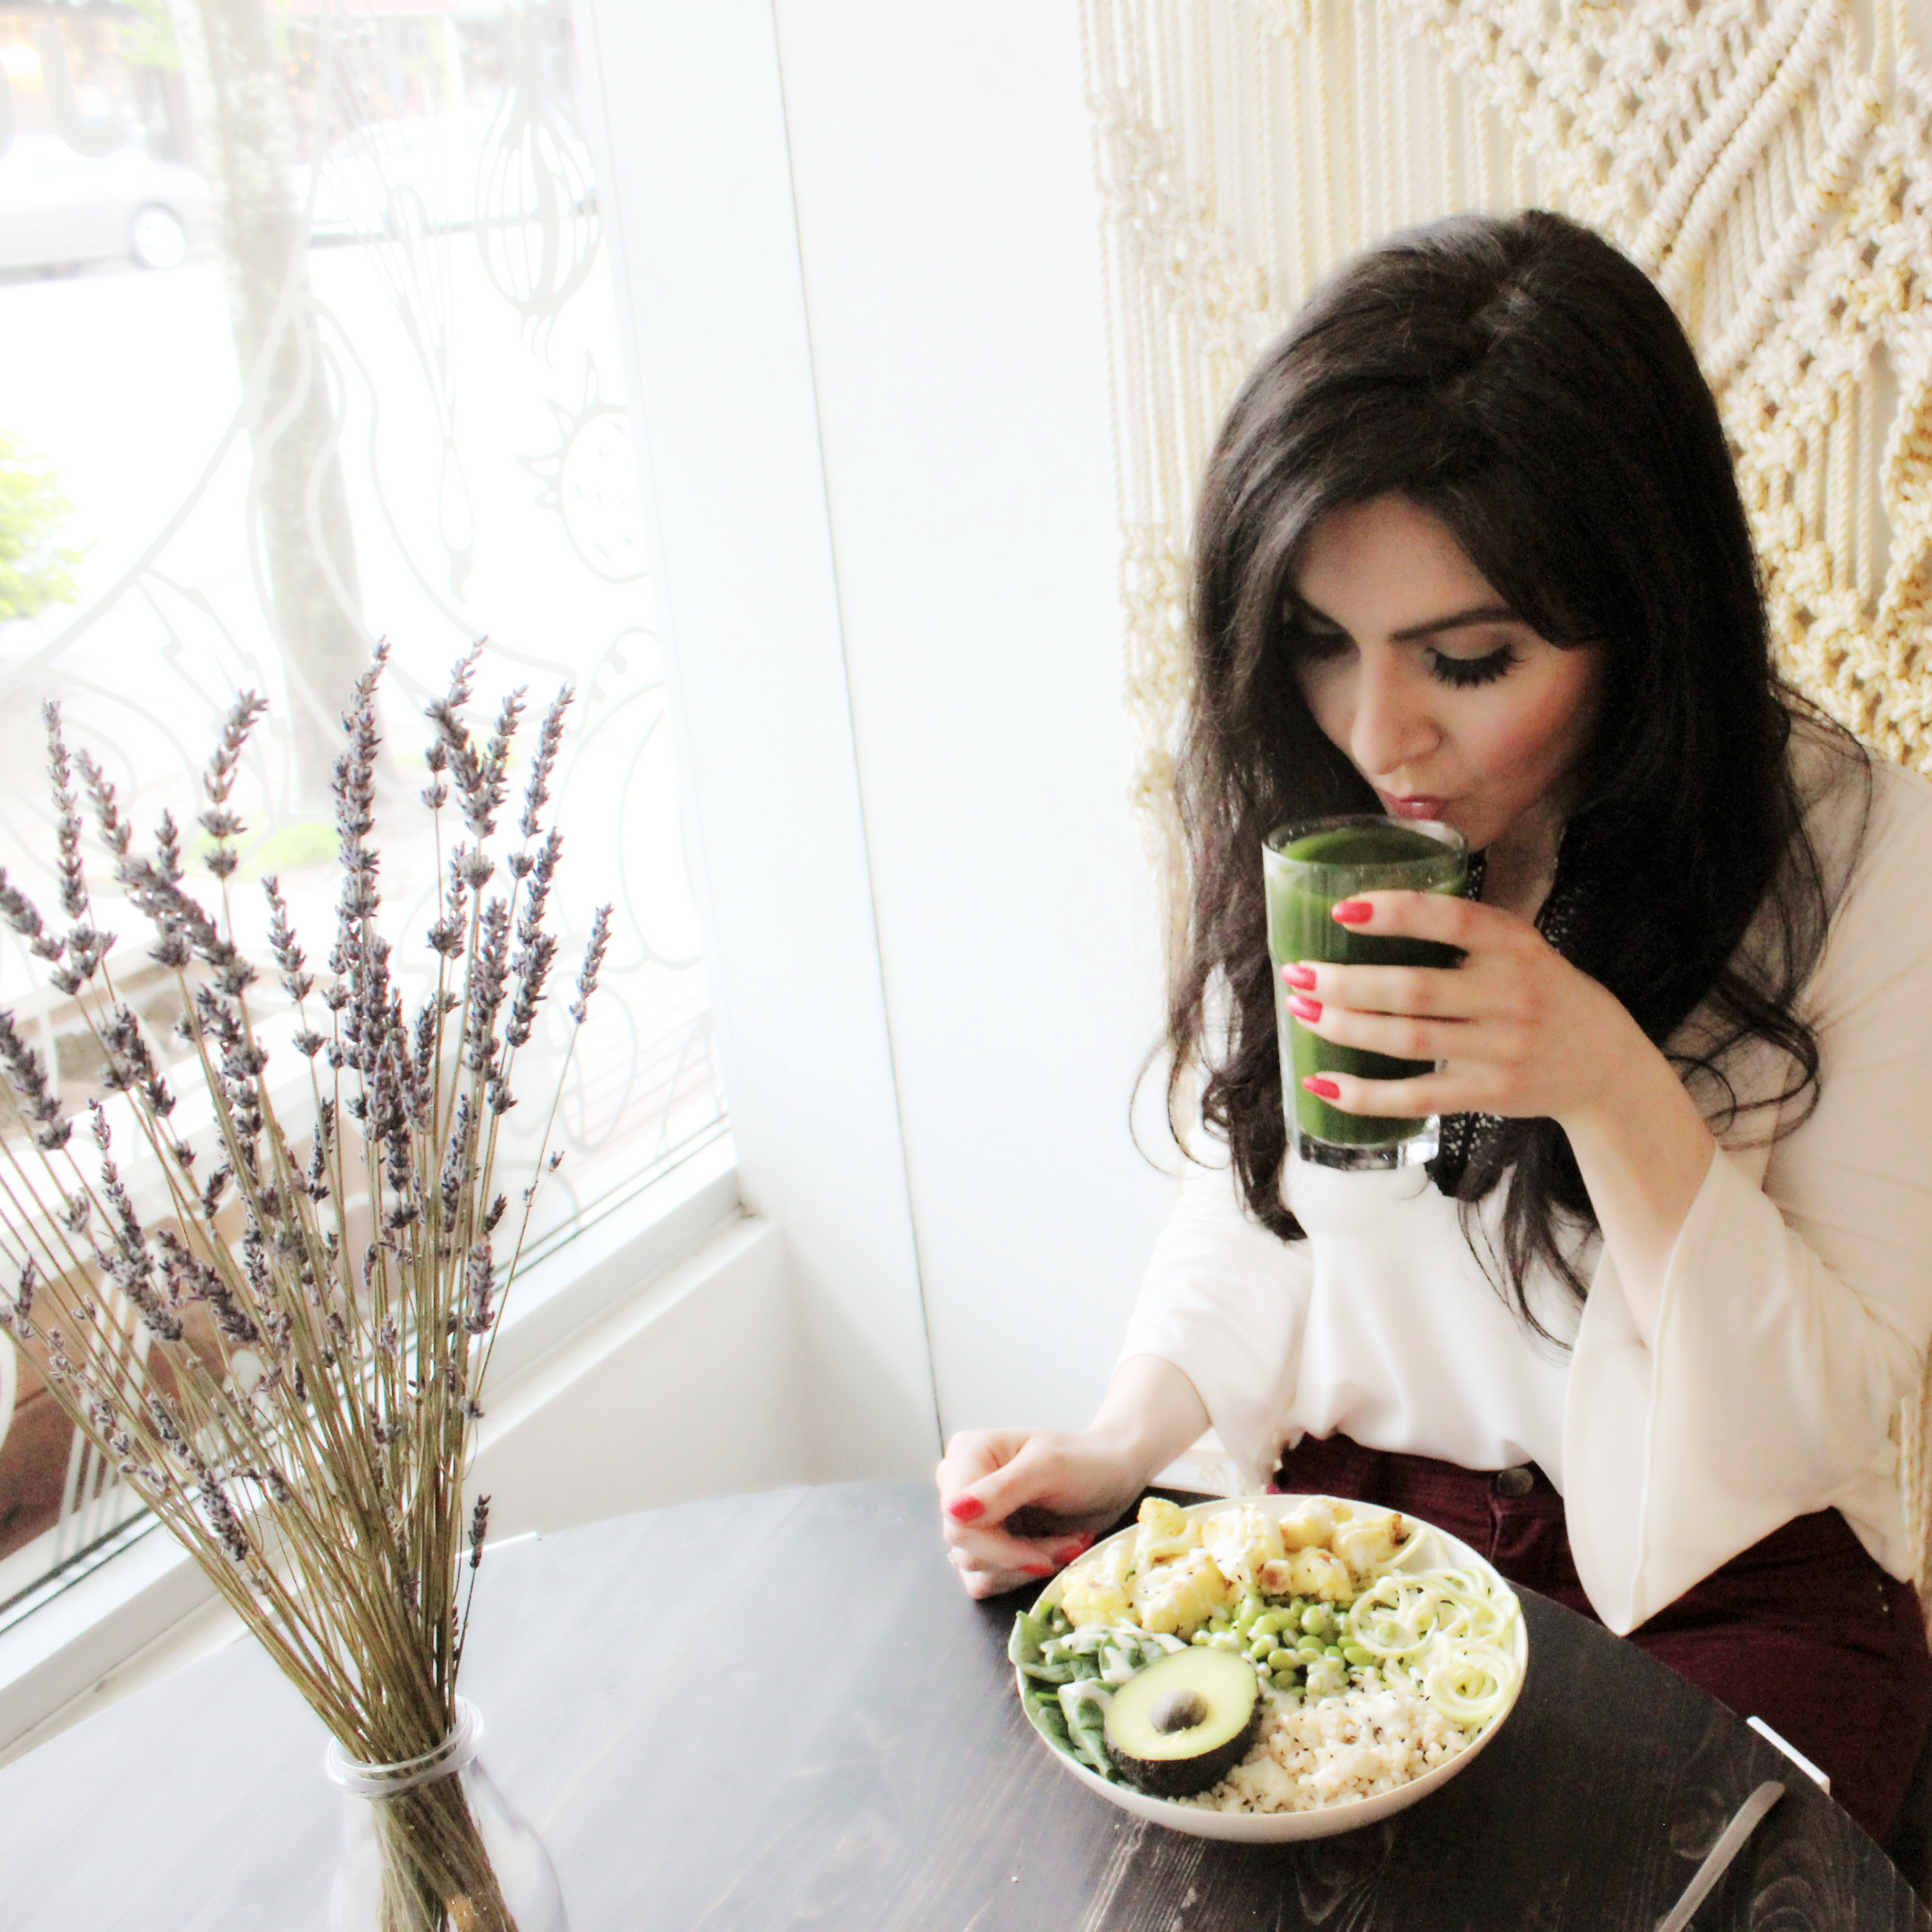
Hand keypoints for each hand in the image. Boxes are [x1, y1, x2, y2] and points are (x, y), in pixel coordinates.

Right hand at [935, 1426, 1144, 1599]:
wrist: (1114, 1476)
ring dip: (1027, 1565)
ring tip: (1067, 1544)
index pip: (957, 1521)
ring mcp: (973, 1517)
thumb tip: (952, 1512)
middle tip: (1068, 1546)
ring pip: (976, 1569)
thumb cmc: (1086, 1462)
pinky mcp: (987, 1544)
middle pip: (965, 1548)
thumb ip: (1000, 1490)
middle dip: (1020, 1556)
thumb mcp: (1048, 1468)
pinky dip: (1023, 1574)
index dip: (996, 1548)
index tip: (1042, 1559)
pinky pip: (986, 1580)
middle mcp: (960, 1485)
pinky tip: (1055, 1552)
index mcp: (968, 1454)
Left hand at [1284, 889, 1715, 1342]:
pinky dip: (1364, 1094)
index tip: (1341, 910)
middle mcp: (1511, 995)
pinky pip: (1415, 1097)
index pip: (1452, 919)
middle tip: (1297, 973)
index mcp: (1516, 945)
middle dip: (1345, 981)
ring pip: (1407, 1040)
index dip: (1396, 912)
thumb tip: (1366, 912)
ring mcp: (1500, 1049)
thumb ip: (1464, 932)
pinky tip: (1321, 1082)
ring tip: (1303, 1011)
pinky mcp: (1488, 1094)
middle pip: (1413, 988)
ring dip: (1345, 1027)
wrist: (1605, 1066)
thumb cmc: (1543, 994)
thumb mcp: (1521, 949)